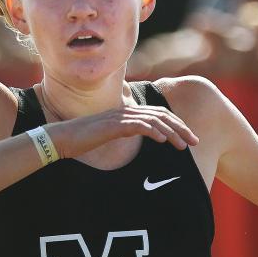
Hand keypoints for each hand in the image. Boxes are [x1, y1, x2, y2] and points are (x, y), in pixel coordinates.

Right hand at [48, 105, 198, 158]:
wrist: (62, 138)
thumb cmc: (82, 139)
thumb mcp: (107, 135)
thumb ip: (122, 132)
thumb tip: (135, 137)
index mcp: (126, 112)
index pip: (157, 114)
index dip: (175, 124)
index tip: (188, 137)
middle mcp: (126, 111)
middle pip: (161, 115)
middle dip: (181, 128)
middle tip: (195, 141)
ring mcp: (120, 117)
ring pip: (154, 121)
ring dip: (172, 133)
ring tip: (184, 146)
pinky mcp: (113, 126)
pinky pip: (138, 126)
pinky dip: (153, 132)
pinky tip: (163, 141)